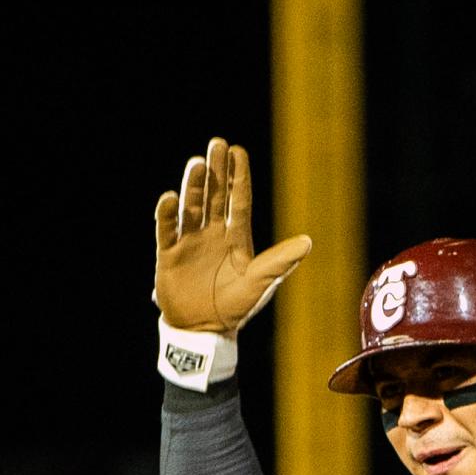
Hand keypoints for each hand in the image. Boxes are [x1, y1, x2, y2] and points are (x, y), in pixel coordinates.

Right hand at [154, 137, 311, 332]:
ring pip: (191, 207)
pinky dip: (167, 214)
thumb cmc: (234, 307)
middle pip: (213, 195)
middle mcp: (213, 233)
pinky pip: (167, 230)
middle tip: (216, 143)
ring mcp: (190, 242)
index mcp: (236, 237)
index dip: (238, 176)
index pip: (238, 200)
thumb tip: (308, 242)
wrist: (204, 331)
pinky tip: (169, 197)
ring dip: (193, 186)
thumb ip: (279, 262)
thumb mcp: (258, 283)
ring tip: (196, 163)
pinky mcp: (170, 255)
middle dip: (215, 171)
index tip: (237, 150)